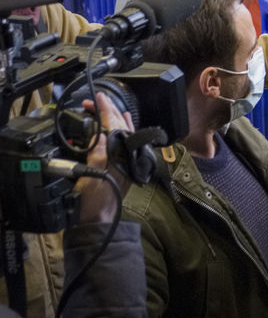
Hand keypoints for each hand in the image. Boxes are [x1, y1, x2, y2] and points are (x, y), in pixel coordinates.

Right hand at [75, 94, 133, 224]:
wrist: (99, 219)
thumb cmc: (93, 201)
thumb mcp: (91, 177)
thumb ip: (98, 155)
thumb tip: (103, 134)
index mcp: (118, 155)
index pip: (113, 126)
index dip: (105, 110)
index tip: (98, 97)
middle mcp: (125, 155)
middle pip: (119, 126)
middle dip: (108, 110)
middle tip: (95, 100)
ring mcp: (126, 159)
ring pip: (124, 131)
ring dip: (115, 117)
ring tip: (107, 106)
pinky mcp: (124, 164)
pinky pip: (125, 141)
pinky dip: (122, 129)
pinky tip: (121, 122)